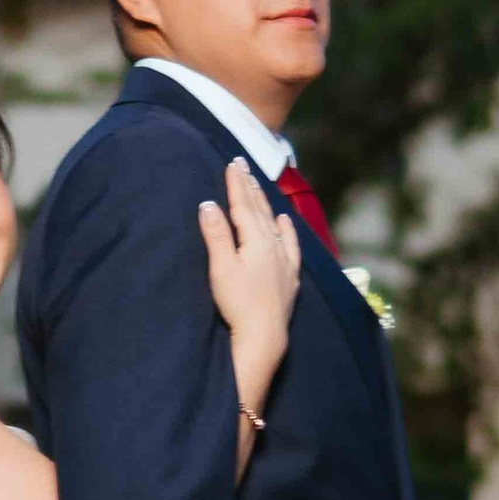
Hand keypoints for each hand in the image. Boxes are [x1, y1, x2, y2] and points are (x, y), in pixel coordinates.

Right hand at [197, 158, 300, 421]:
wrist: (264, 336)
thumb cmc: (238, 304)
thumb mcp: (221, 268)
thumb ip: (216, 234)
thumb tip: (208, 204)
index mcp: (255, 240)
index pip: (243, 205)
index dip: (236, 184)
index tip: (232, 163)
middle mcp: (273, 245)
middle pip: (259, 209)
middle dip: (249, 186)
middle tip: (242, 164)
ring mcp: (283, 260)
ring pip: (273, 223)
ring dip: (264, 203)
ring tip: (258, 185)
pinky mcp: (289, 276)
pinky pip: (290, 245)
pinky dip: (287, 229)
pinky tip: (284, 220)